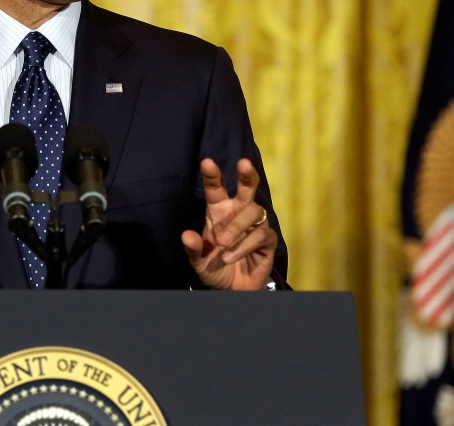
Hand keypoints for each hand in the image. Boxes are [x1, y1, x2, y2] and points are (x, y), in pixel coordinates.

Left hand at [181, 158, 276, 290]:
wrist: (231, 290)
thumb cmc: (214, 268)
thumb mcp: (198, 261)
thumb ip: (193, 248)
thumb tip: (186, 235)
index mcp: (219, 212)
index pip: (216, 189)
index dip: (213, 175)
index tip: (207, 163)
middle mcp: (238, 213)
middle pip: (247, 188)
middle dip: (246, 174)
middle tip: (243, 164)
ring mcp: (255, 226)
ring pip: (254, 211)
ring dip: (237, 226)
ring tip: (223, 244)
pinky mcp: (267, 241)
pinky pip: (261, 235)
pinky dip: (245, 246)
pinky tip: (232, 257)